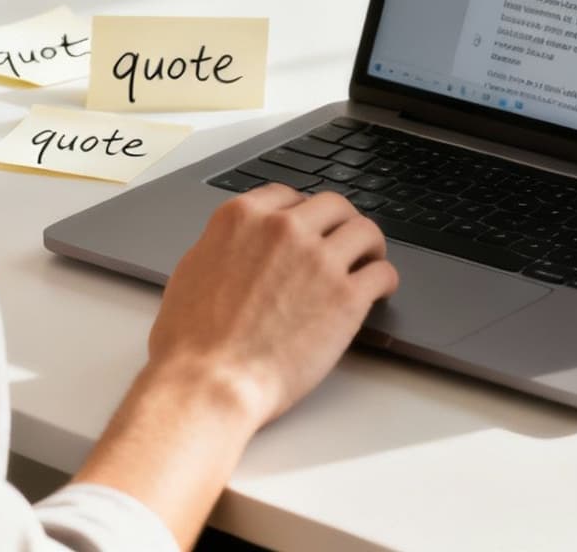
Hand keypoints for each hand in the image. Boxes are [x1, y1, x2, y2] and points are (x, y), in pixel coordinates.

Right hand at [146, 185, 399, 425]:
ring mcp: (319, 260)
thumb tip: (238, 247)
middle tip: (345, 242)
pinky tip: (380, 290)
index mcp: (242, 218)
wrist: (211, 381)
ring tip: (370, 261)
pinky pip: (382, 272)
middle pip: (332, 206)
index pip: (288, 196)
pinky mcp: (347, 296)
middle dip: (340, 223)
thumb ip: (224, 247)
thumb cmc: (191, 341)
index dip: (303, 212)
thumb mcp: (192, 271)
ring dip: (370, 246)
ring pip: (365, 231)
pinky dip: (385, 279)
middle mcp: (284, 229)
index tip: (310, 227)